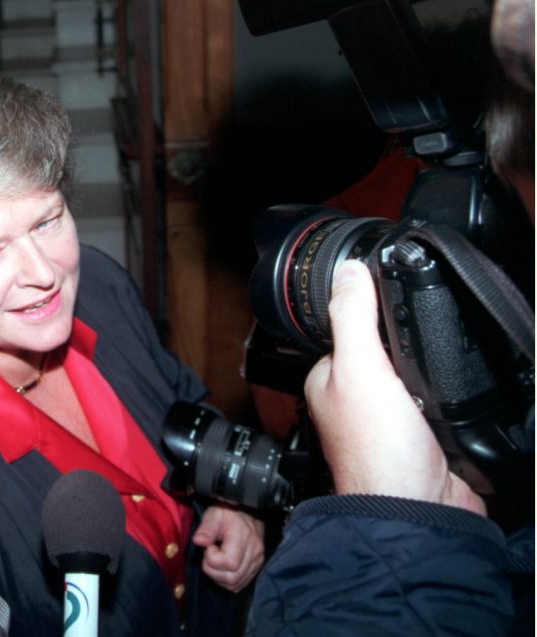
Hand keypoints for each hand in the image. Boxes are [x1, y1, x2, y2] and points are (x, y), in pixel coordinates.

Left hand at [192, 505, 264, 591]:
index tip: (209, 546)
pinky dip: (226, 580)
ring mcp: (257, 562)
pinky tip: (221, 567)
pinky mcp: (256, 568)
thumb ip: (206, 528)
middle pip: (231, 578)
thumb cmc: (229, 513)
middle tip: (209, 555)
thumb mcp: (214, 514)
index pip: (229, 562)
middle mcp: (254, 553)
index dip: (213, 558)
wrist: (248, 513)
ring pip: (234, 584)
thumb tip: (198, 541)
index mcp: (245, 537)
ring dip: (218, 577)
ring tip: (215, 560)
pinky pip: (239, 584)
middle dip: (212, 570)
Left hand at [303, 259, 486, 514]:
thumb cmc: (377, 448)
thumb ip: (352, 317)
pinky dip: (445, 395)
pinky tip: (450, 393)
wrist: (418, 507)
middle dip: (405, 342)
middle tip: (422, 338)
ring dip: (427, 372)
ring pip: (412, 375)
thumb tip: (349, 271)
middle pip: (383, 350)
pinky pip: (436, 401)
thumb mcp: (358, 368)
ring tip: (435, 371)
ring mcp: (388, 417)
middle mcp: (353, 397)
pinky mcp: (421, 433)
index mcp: (327, 378)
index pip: (346, 328)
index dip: (368, 309)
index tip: (390, 292)